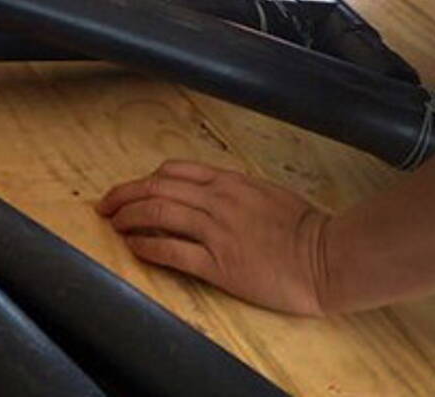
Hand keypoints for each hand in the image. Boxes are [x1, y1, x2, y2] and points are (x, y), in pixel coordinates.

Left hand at [98, 159, 332, 316]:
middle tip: (105, 205)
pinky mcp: (219, 264)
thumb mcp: (265, 193)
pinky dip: (147, 246)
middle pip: (156, 188)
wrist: (329, 257)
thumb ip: (232, 190)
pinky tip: (134, 247)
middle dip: (124, 195)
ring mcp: (217, 231)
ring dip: (128, 217)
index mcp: (229, 181)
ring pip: (157, 213)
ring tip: (113, 224)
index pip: (172, 171)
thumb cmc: (305, 227)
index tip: (130, 189)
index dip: (143, 180)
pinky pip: (172, 250)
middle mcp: (217, 200)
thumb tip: (204, 193)